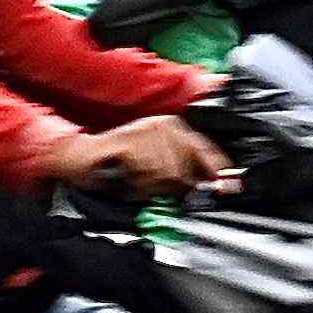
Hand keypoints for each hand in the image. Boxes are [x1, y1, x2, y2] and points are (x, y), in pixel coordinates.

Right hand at [46, 114, 227, 201]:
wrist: (82, 160)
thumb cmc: (120, 166)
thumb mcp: (156, 168)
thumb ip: (183, 173)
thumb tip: (211, 187)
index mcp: (174, 127)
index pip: (205, 148)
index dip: (218, 170)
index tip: (230, 187)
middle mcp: (164, 123)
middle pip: (187, 165)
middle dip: (174, 186)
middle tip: (153, 189)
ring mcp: (147, 130)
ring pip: (169, 172)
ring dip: (153, 187)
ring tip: (137, 183)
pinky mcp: (130, 141)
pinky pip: (148, 172)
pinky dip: (140, 184)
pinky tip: (130, 179)